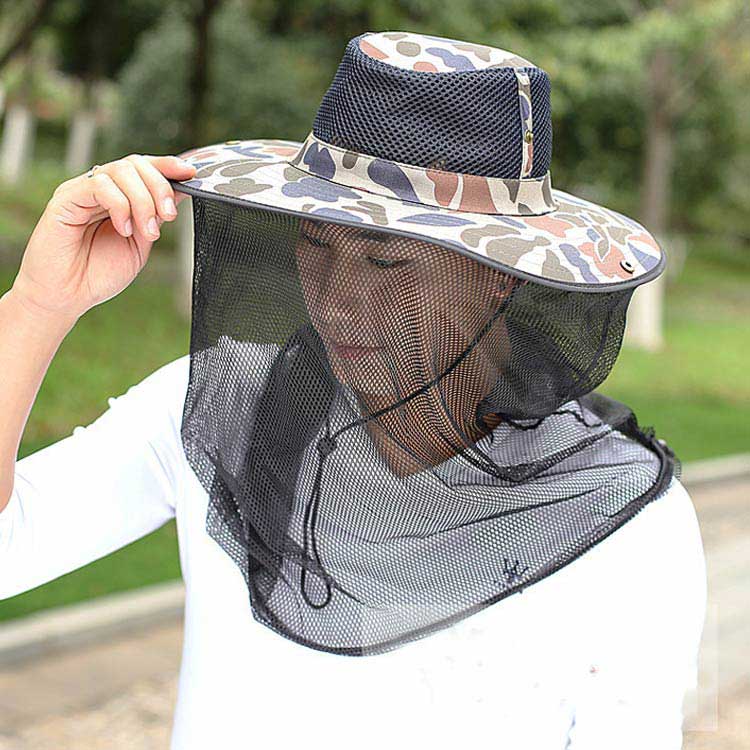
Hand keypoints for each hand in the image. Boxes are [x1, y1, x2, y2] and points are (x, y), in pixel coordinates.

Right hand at [12, 154, 196, 322]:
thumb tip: (180, 192)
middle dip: (160, 187)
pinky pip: (99, 185)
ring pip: (120, 171)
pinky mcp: (66, 198)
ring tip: (147, 231)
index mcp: (120, 197)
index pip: (144, 168)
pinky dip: (120, 205)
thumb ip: (156, 218)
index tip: (190, 173)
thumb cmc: (98, 273)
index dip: (168, 166)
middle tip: (168, 217)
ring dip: (144, 201)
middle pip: (135, 164)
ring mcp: (82, 191)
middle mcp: (100, 189)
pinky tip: (123, 229)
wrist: (66, 296)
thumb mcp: (140, 244)